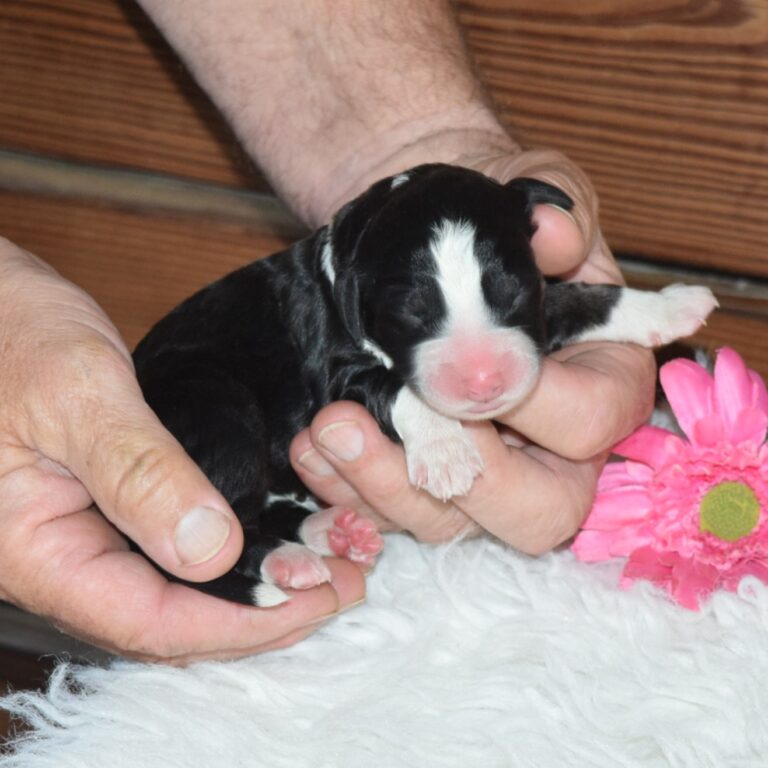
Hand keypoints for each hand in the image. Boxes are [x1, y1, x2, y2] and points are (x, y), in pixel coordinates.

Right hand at [0, 239, 363, 662]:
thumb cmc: (10, 334)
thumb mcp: (79, 394)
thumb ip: (139, 472)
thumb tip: (212, 549)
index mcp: (38, 553)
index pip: (150, 621)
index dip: (240, 622)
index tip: (315, 600)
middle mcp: (59, 561)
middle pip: (170, 619)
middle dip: (262, 611)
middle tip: (342, 585)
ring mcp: (81, 537)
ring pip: (175, 590)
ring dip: (252, 586)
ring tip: (327, 566)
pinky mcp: (104, 509)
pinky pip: (169, 551)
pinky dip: (228, 552)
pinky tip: (273, 536)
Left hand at [289, 149, 654, 551]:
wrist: (433, 246)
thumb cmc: (494, 226)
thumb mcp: (536, 194)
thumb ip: (557, 207)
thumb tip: (552, 233)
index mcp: (603, 383)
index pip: (589, 423)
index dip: (530, 401)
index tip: (463, 361)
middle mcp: (554, 449)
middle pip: (535, 512)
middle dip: (459, 481)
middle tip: (381, 428)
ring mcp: (485, 474)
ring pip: (450, 524)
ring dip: (382, 486)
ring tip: (326, 430)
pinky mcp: (425, 480)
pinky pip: (390, 513)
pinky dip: (347, 489)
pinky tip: (313, 448)